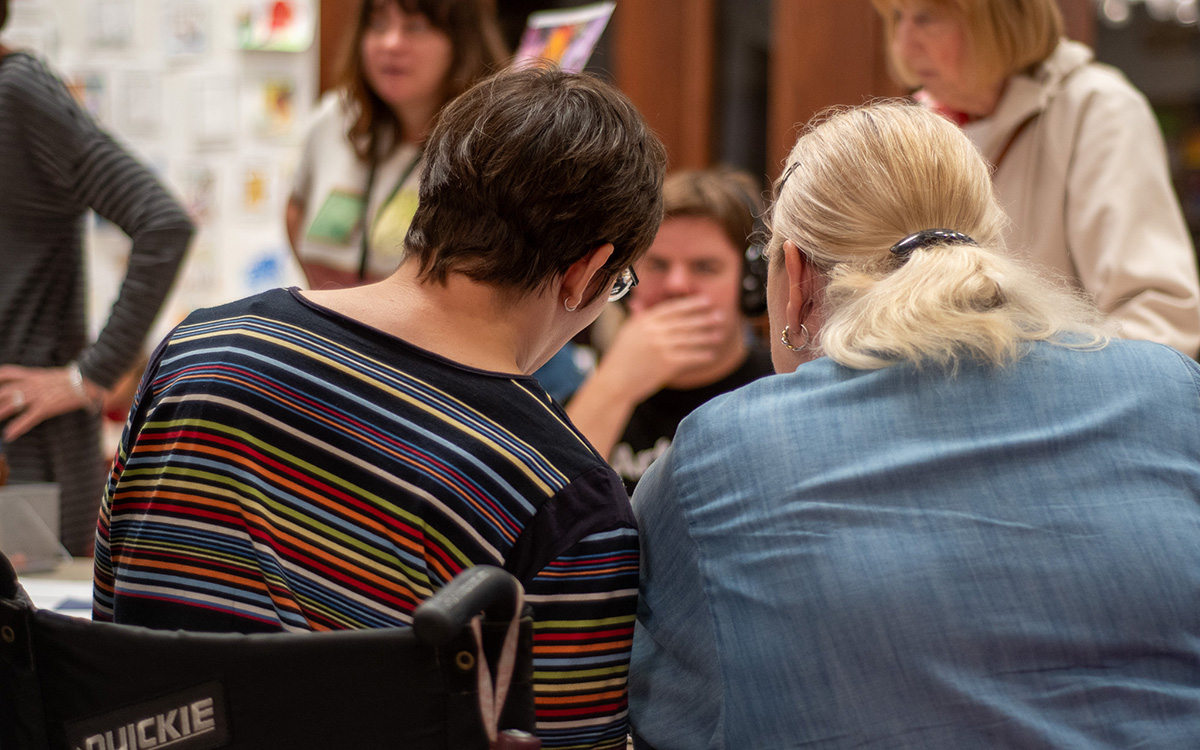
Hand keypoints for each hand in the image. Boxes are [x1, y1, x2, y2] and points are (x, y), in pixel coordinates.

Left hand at [0, 365, 104, 441]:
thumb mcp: (52, 375)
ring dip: (0, 413)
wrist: (88, 382)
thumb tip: (32, 384)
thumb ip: (39, 379)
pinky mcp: (46, 407)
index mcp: (34, 375)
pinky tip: (8, 435)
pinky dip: (17, 427)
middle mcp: (33, 384)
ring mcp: (39, 396)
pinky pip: (28, 418)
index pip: (8, 373)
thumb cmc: (73, 380)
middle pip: (5, 391)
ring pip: (12, 404)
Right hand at [598, 295, 726, 402]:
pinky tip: (711, 355)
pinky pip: (690, 357)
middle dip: (704, 318)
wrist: (614, 384)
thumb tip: (650, 309)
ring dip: (707, 336)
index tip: (706, 300)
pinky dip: (702, 356)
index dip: (691, 304)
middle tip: (720, 316)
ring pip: (690, 339)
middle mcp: (653, 332)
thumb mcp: (628, 334)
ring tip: (720, 335)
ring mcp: (660, 347)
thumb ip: (641, 320)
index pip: (672, 308)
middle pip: (685, 322)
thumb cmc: (620, 360)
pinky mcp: (666, 364)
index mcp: (643, 321)